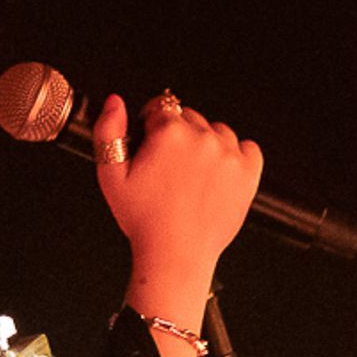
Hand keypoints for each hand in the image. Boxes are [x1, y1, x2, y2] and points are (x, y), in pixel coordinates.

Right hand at [94, 91, 261, 283]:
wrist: (176, 253)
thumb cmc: (143, 219)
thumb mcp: (110, 175)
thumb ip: (107, 131)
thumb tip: (115, 103)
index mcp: (169, 133)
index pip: (161, 106)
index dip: (150, 124)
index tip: (149, 141)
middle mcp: (203, 138)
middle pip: (189, 116)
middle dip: (176, 133)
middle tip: (165, 165)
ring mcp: (229, 154)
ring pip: (217, 130)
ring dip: (204, 142)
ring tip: (189, 171)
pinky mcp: (248, 173)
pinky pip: (247, 147)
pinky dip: (234, 154)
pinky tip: (216, 171)